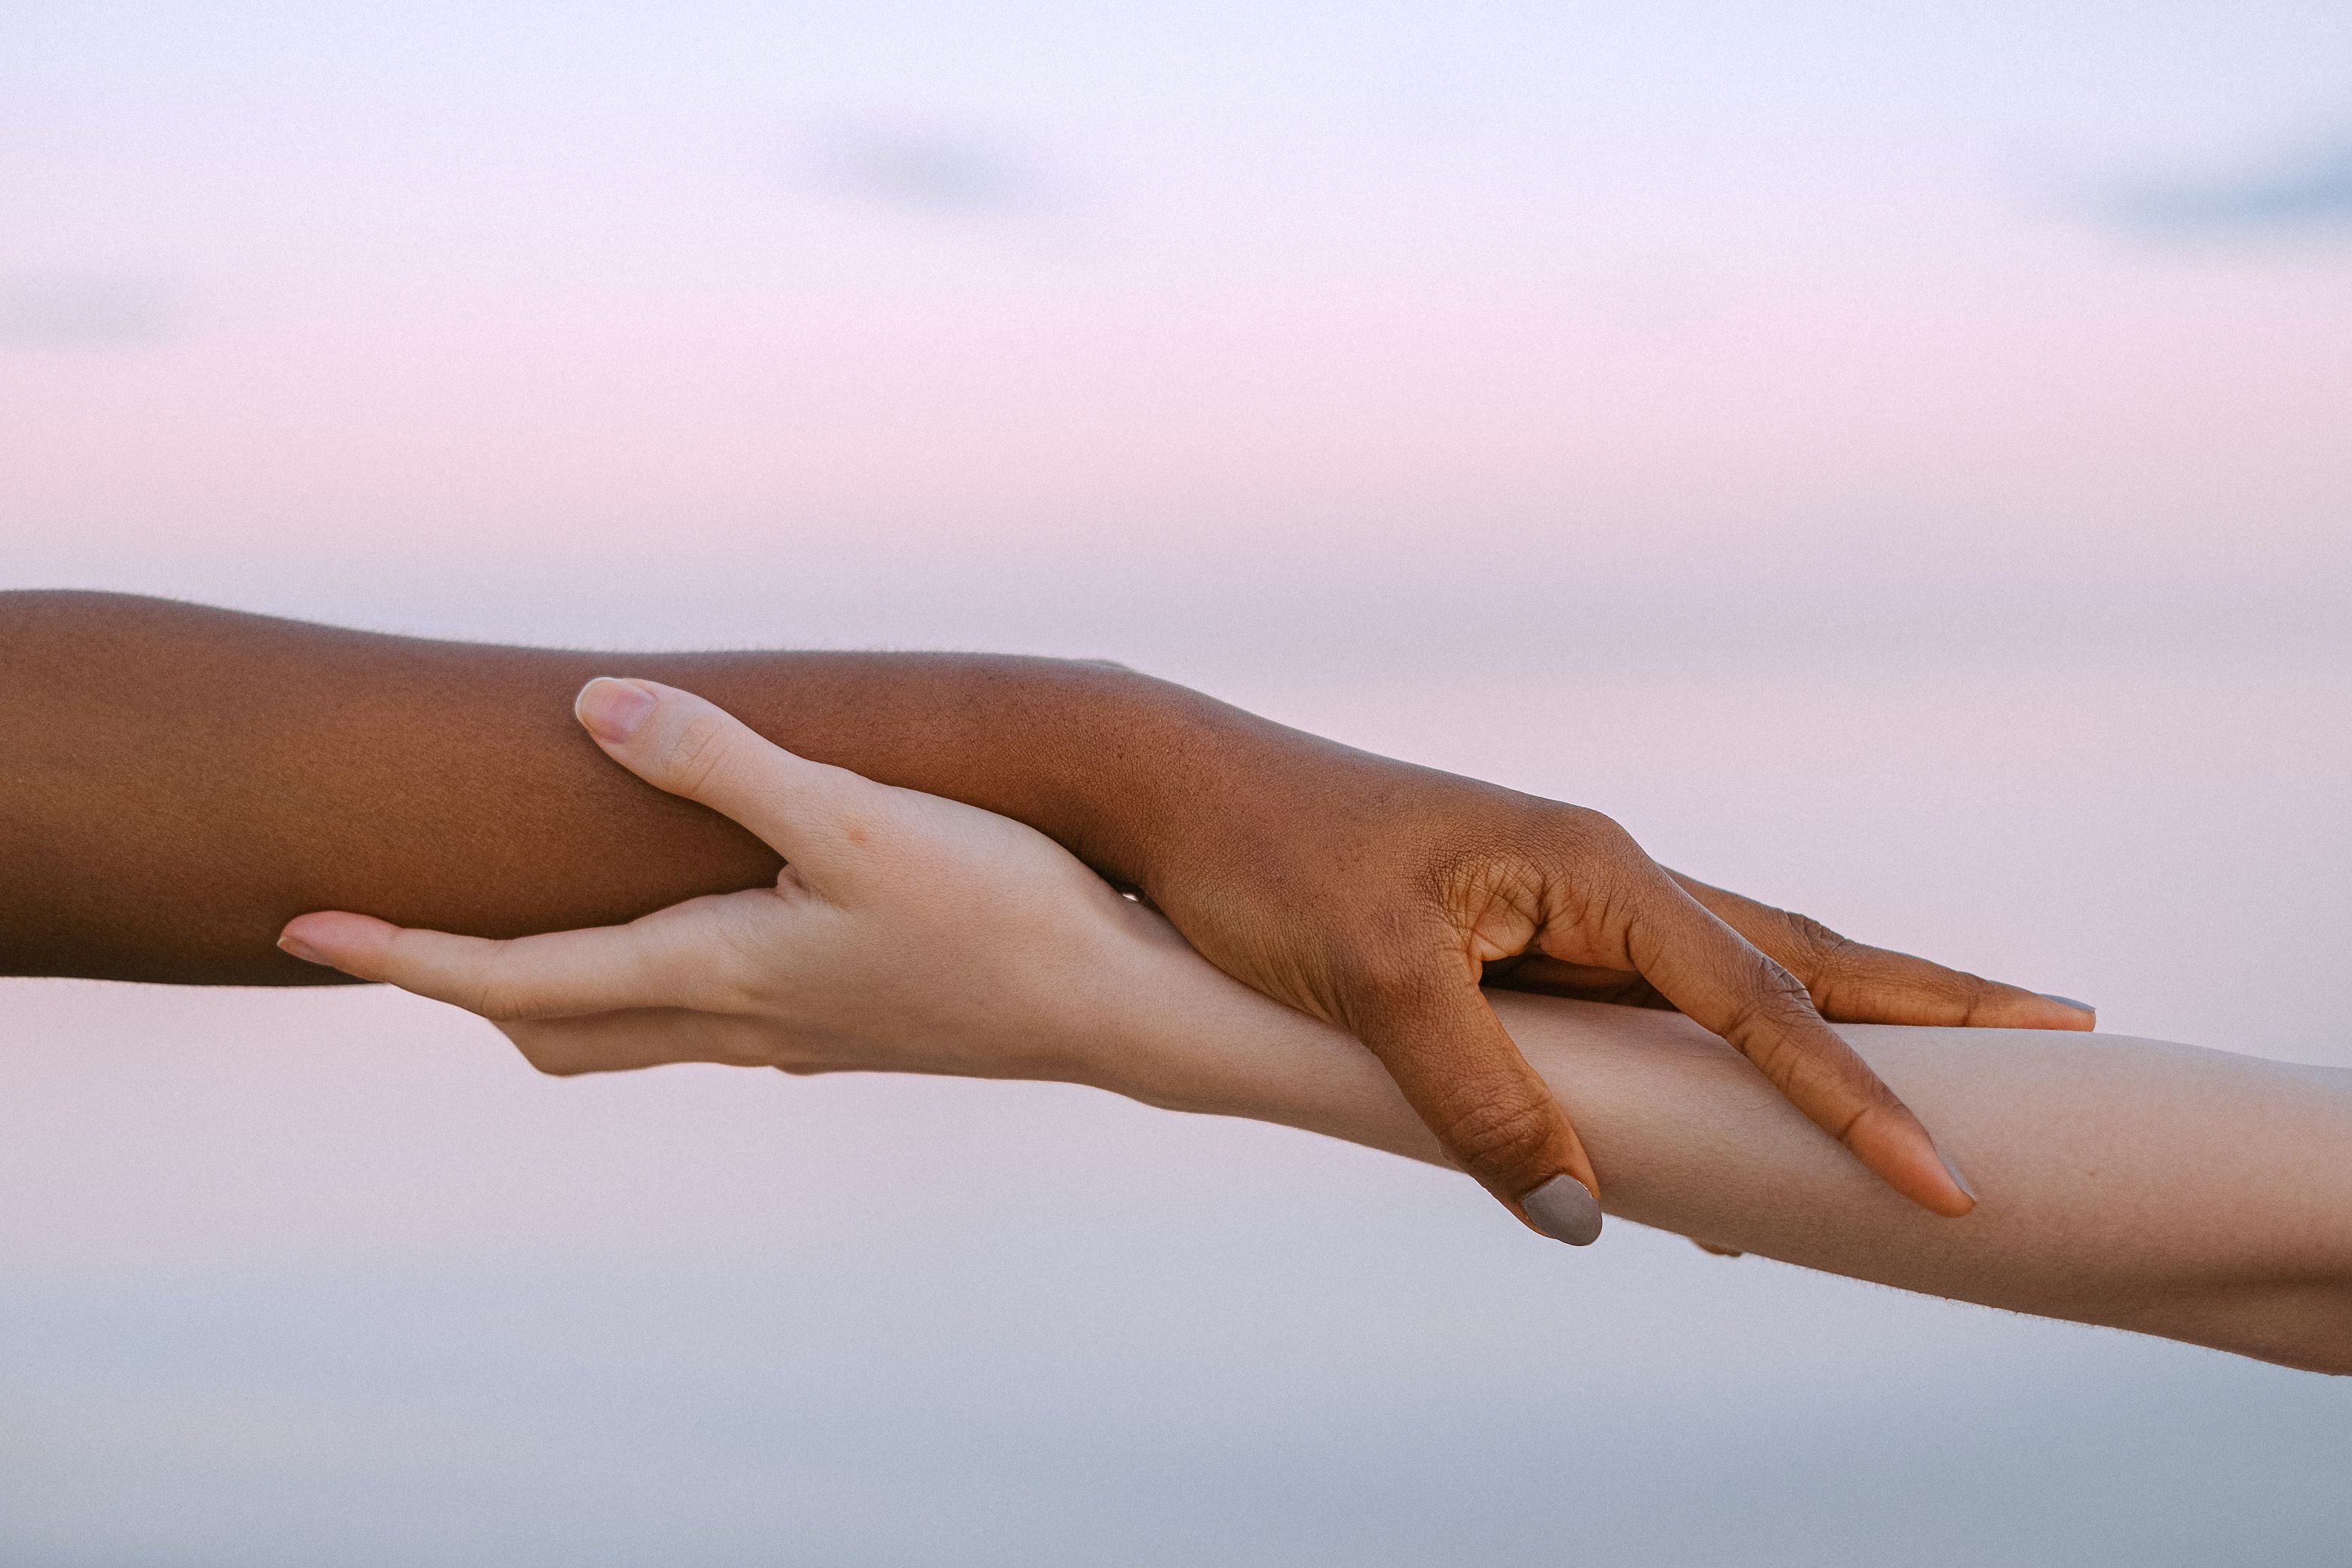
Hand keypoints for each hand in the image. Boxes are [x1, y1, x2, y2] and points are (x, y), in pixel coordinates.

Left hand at [279, 681, 1167, 1085]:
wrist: (1128, 1015)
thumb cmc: (1000, 914)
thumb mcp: (853, 819)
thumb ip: (720, 763)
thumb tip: (592, 705)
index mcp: (716, 974)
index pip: (515, 979)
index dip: (402, 953)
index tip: (303, 927)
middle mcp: (740, 1021)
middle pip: (556, 1029)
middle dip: (466, 984)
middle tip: (400, 929)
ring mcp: (799, 1036)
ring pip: (632, 1032)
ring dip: (556, 990)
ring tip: (525, 928)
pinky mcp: (854, 1027)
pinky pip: (708, 1020)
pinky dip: (651, 982)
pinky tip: (703, 932)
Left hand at [1118, 708, 2089, 1239]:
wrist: (1176, 791)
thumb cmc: (1265, 862)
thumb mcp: (1374, 984)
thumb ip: (1485, 1098)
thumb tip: (1590, 1220)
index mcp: (1592, 869)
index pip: (1757, 997)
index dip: (1853, 1095)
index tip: (1943, 1176)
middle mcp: (1600, 876)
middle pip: (1795, 953)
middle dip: (1927, 1002)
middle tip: (2067, 1028)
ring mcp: (1563, 903)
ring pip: (1732, 975)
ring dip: (1842, 1020)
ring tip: (1956, 1059)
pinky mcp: (1517, 935)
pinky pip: (1649, 1008)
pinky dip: (1723, 1055)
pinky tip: (1744, 1113)